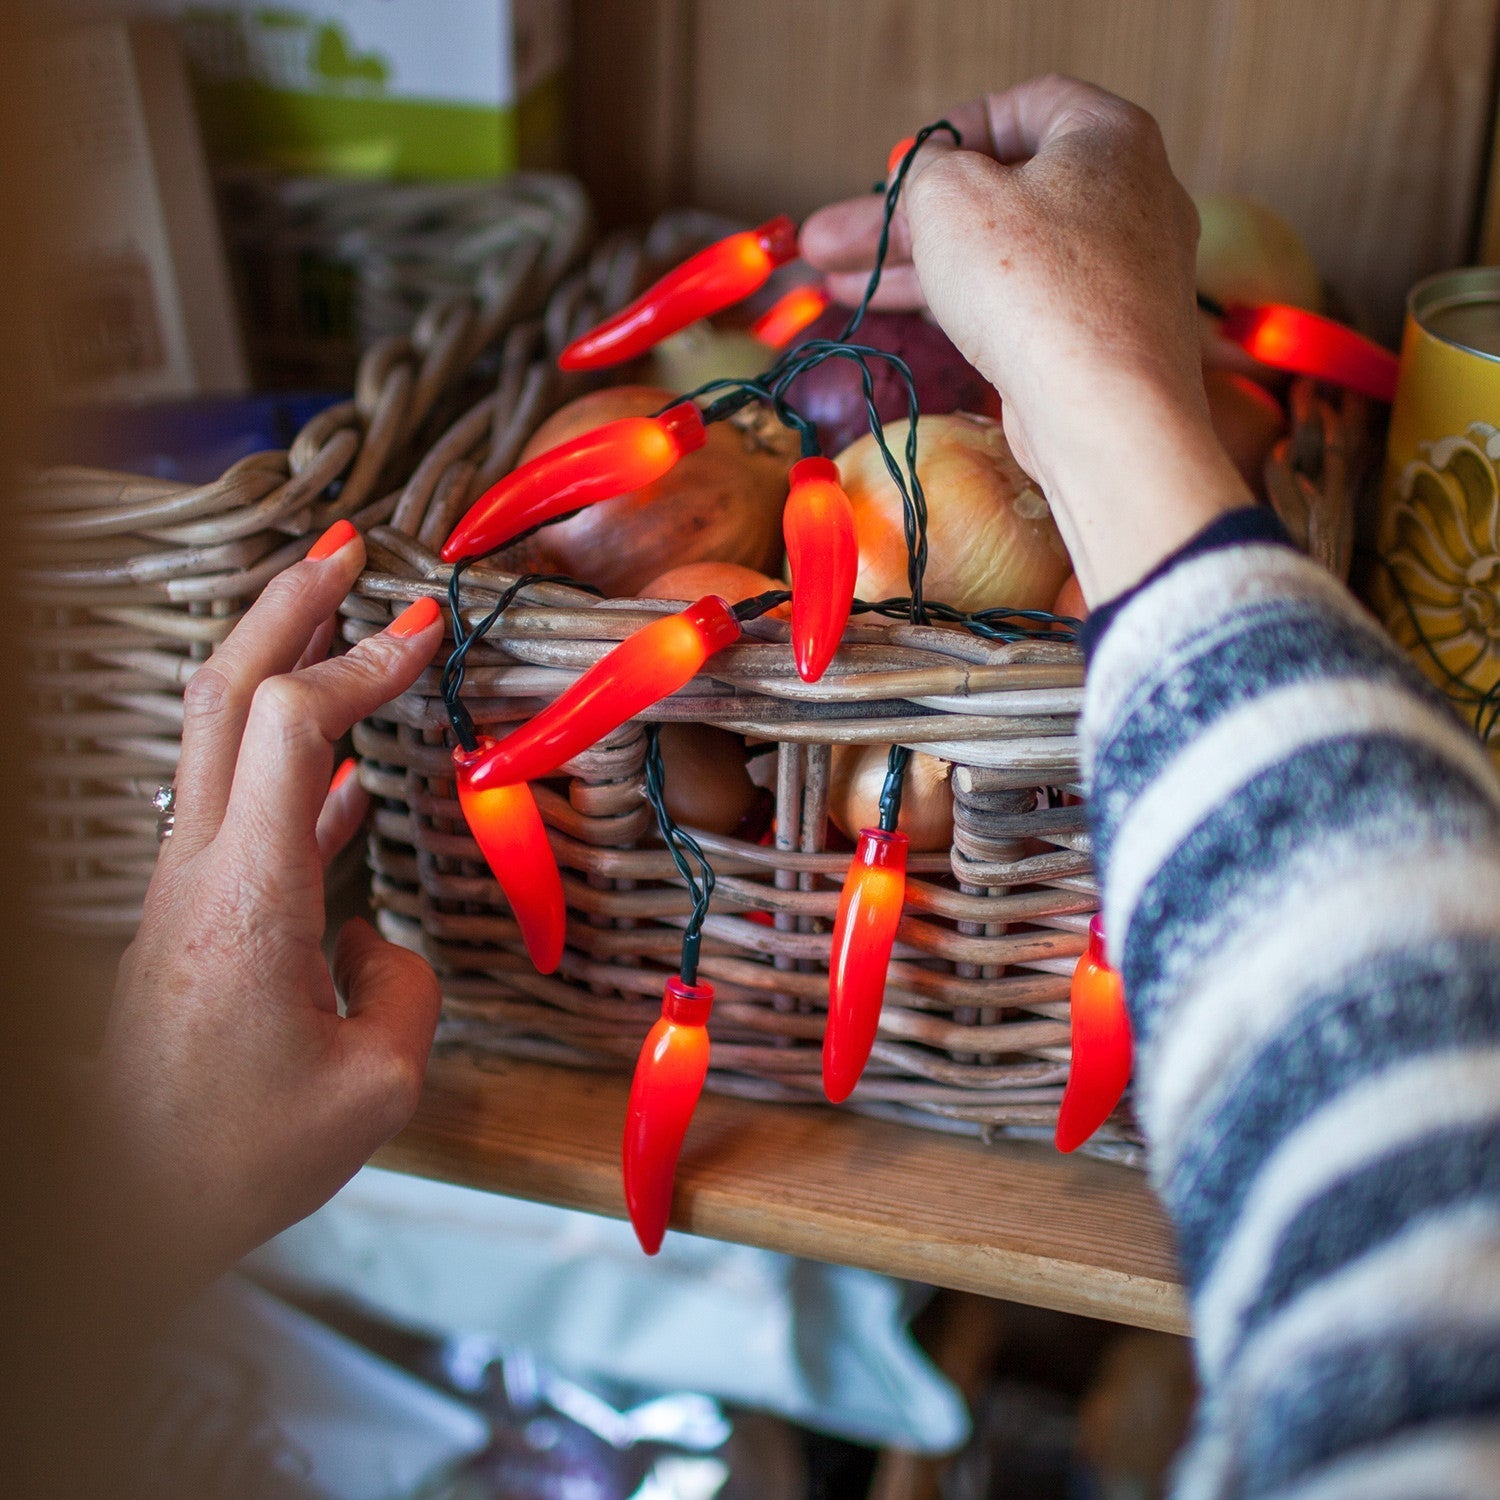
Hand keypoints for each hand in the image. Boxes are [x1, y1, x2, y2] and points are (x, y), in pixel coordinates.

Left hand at [101, 521, 443, 1290]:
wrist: (122, 1208)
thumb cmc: (235, 1156)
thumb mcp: (372, 1085)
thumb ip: (399, 986)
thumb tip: (371, 945)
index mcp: (248, 896)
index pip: (293, 727)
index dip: (361, 662)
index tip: (425, 632)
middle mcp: (202, 870)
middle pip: (224, 694)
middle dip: (286, 606)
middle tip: (346, 551)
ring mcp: (188, 888)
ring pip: (218, 738)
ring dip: (277, 665)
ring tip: (339, 627)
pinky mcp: (191, 917)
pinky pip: (241, 808)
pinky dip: (292, 764)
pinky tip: (345, 776)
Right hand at [801, 76, 1251, 602]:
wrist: (1103, 412)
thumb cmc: (1031, 284)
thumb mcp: (950, 196)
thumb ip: (925, 171)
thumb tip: (925, 175)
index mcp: (1109, 136)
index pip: (1024, 106)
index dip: (951, 133)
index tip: (901, 170)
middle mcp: (1128, 198)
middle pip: (1000, 192)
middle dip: (905, 219)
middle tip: (831, 240)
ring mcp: (1119, 274)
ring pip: (1003, 255)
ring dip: (917, 266)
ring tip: (833, 285)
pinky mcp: (1100, 337)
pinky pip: (1022, 303)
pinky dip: (962, 303)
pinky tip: (897, 315)